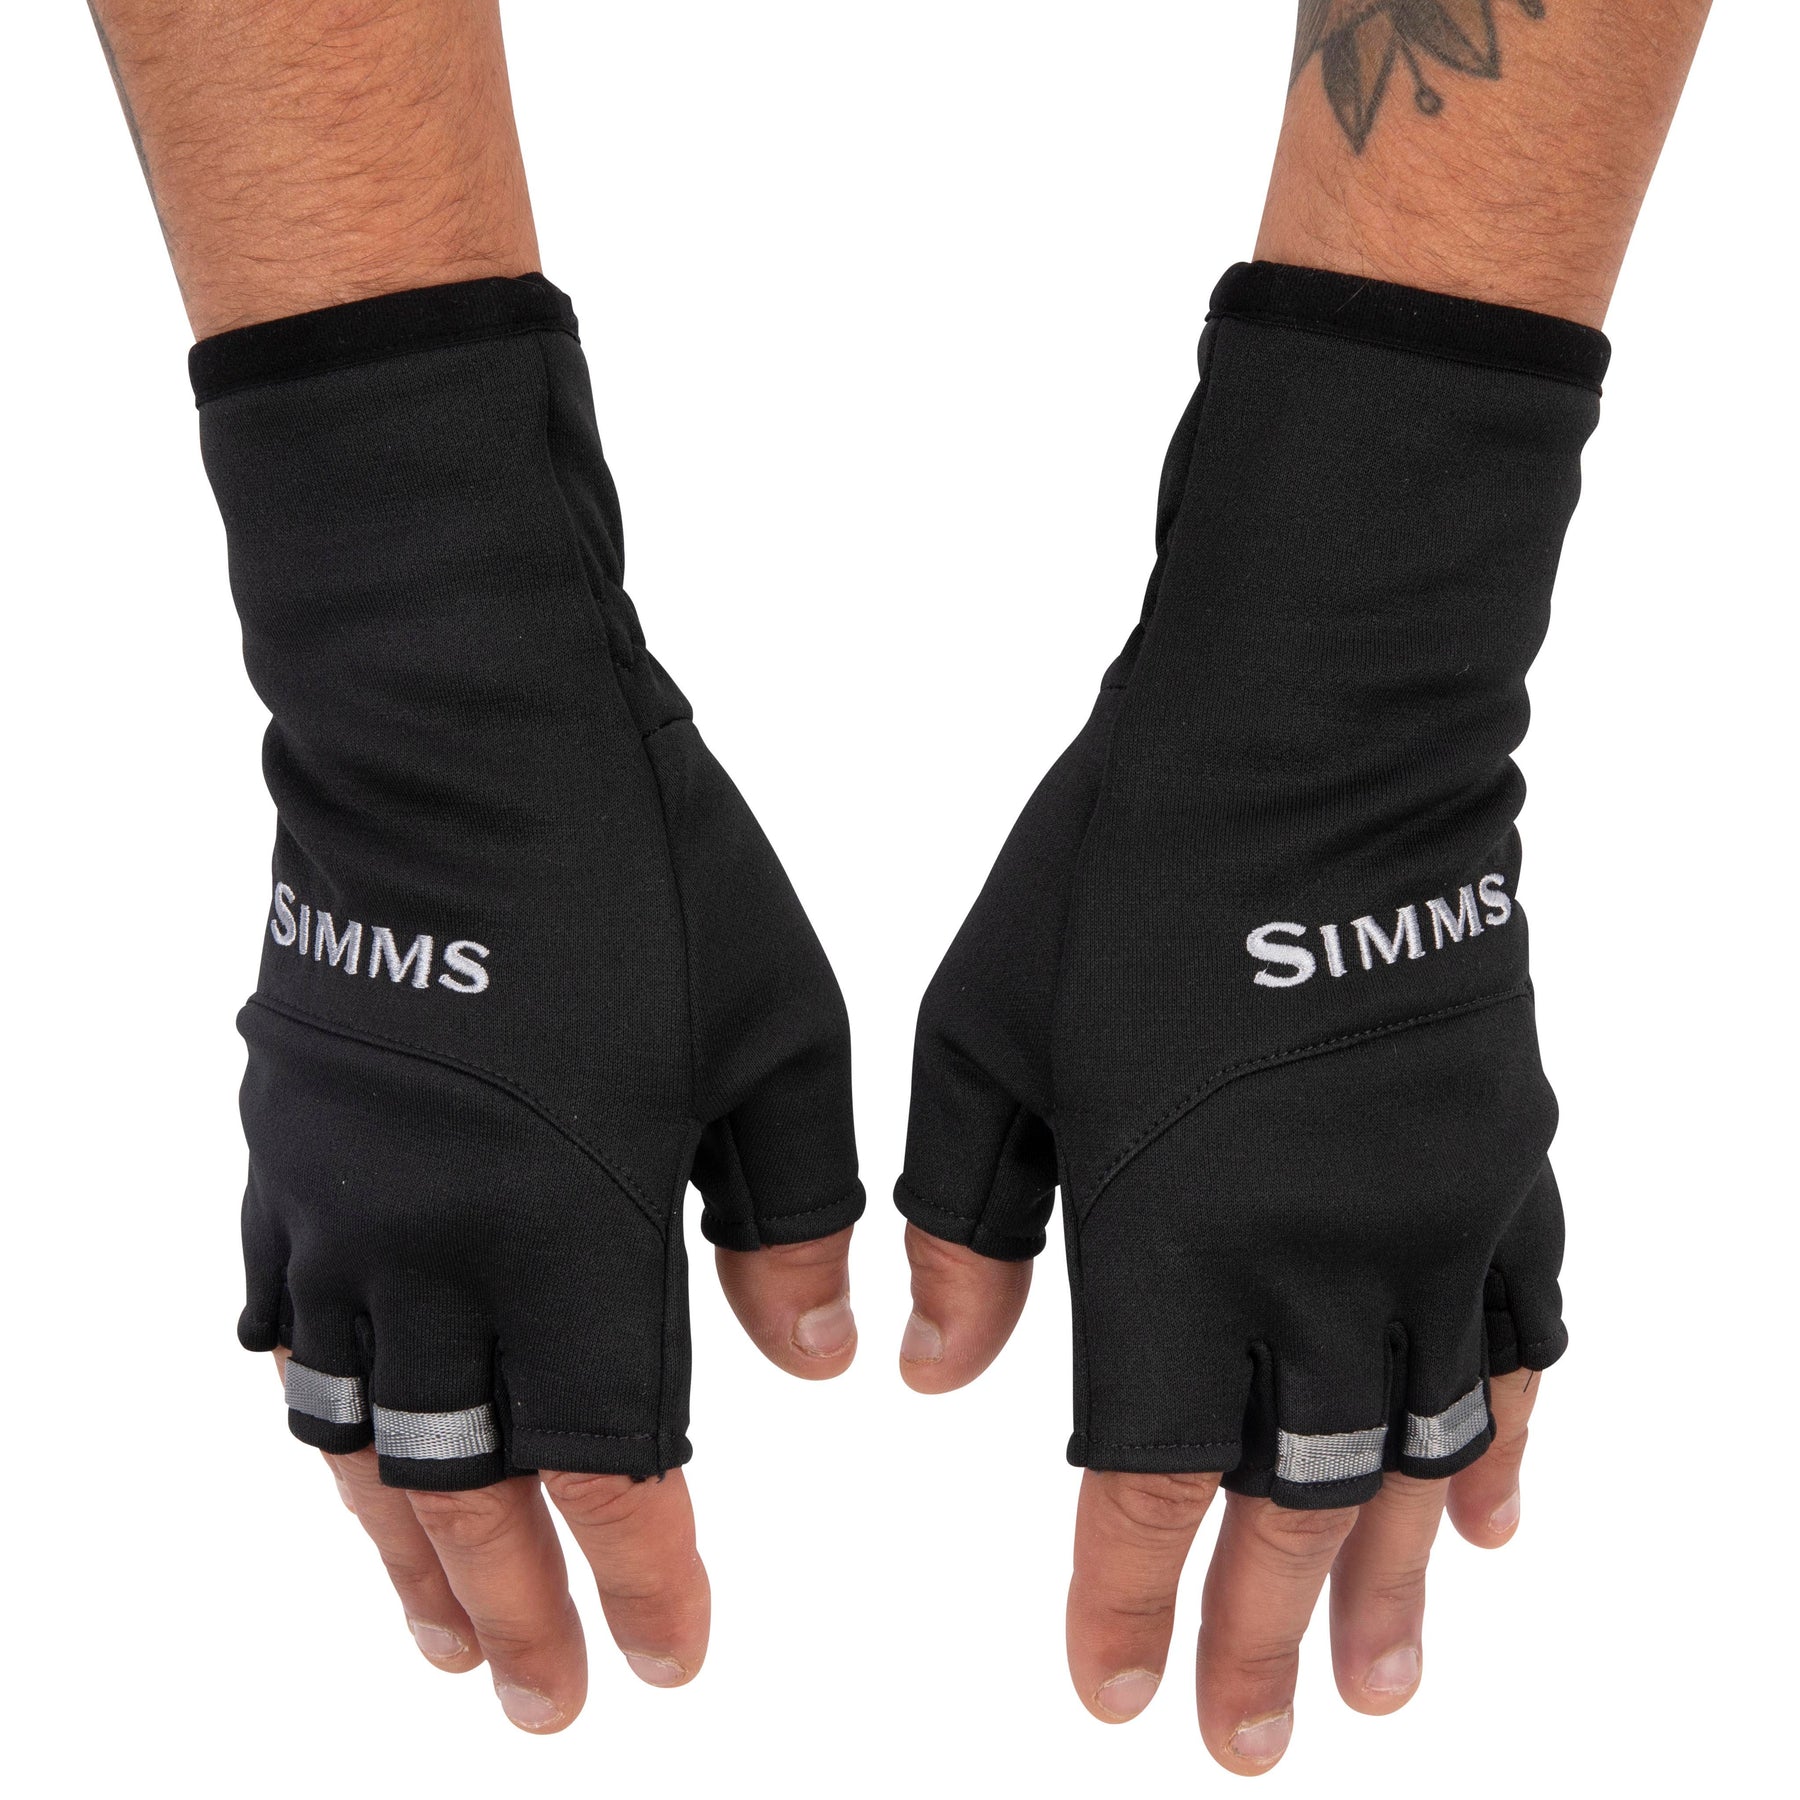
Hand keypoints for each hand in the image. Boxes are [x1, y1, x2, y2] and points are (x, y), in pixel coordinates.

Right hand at [202, 282, 866, 1731]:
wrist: (466, 724)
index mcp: (571, 1219)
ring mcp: (341, 1189)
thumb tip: (815, 1364)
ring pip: (349, 1425)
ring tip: (435, 1631)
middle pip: (462, 1478)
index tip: (668, 1661)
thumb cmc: (646, 862)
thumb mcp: (775, 1030)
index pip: (610, 1454)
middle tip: (538, 1704)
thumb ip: (791, 1211)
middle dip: (507, 1606)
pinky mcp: (291, 1132)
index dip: (641, 1574)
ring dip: (394, 1547)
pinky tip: (333, 1436)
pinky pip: (280, 1310)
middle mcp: (435, 1234)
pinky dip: (313, 1400)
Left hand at [891, 269, 1594, 1768]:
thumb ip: (967, 1218)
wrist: (1307, 730)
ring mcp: (1434, 1205)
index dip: (1134, 1594)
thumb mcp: (986, 1034)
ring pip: (1426, 1445)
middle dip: (1267, 1629)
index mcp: (1178, 1230)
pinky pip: (1523, 1331)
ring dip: (1392, 1577)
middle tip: (1251, 1740)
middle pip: (1300, 1493)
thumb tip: (940, 1373)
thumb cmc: (1121, 868)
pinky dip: (1508, 1437)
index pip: (1151, 1467)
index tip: (1117, 1692)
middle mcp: (1322, 1249)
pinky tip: (1489, 1512)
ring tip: (1375, 1684)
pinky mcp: (1502, 1148)